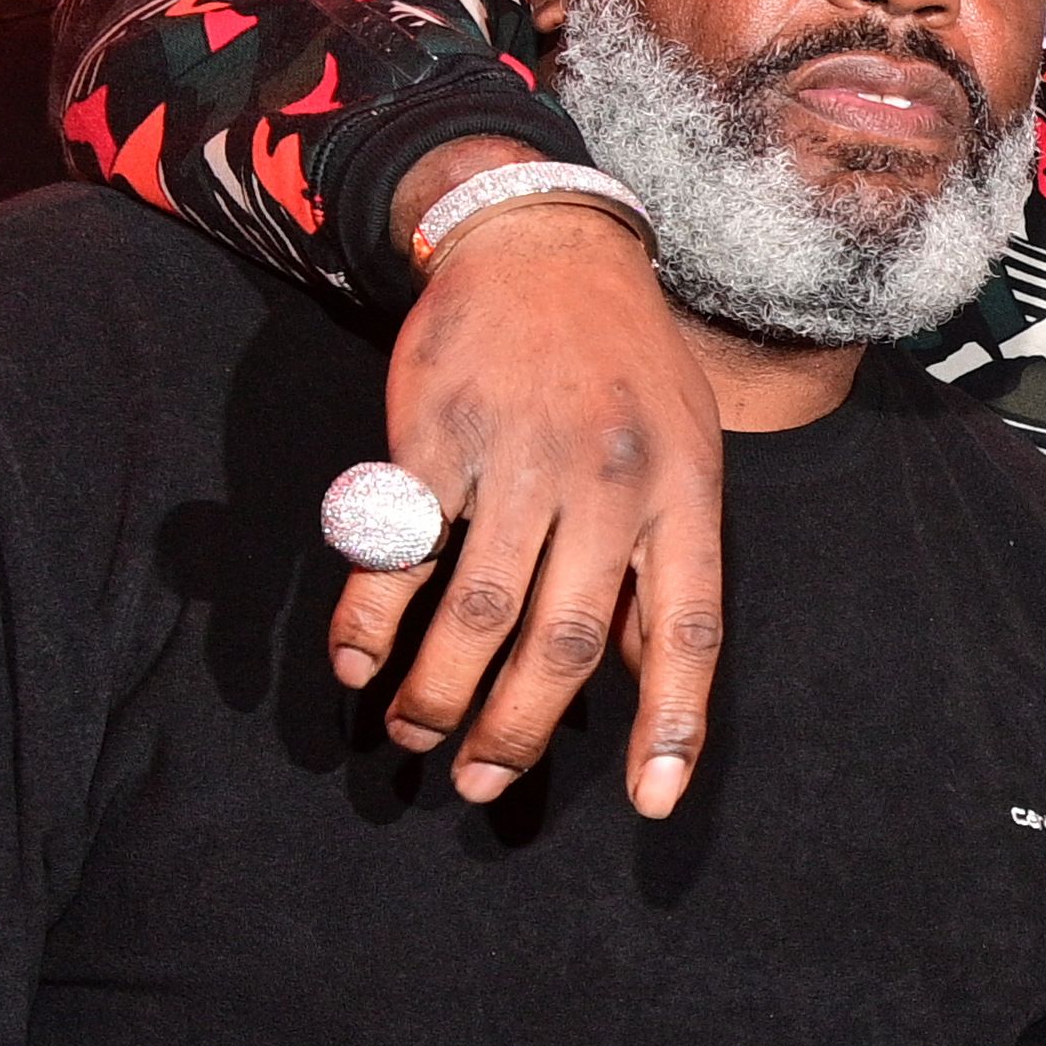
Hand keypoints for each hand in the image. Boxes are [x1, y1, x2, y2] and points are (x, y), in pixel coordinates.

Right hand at [353, 190, 725, 816]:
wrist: (546, 242)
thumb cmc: (626, 368)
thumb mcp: (683, 451)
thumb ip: (663, 561)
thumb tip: (643, 677)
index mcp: (682, 493)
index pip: (689, 630)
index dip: (674, 723)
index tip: (653, 803)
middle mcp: (608, 481)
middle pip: (565, 640)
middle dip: (519, 729)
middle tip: (482, 783)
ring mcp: (521, 454)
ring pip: (478, 608)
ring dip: (440, 690)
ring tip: (417, 735)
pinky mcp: (437, 431)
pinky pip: (401, 546)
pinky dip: (371, 615)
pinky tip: (356, 662)